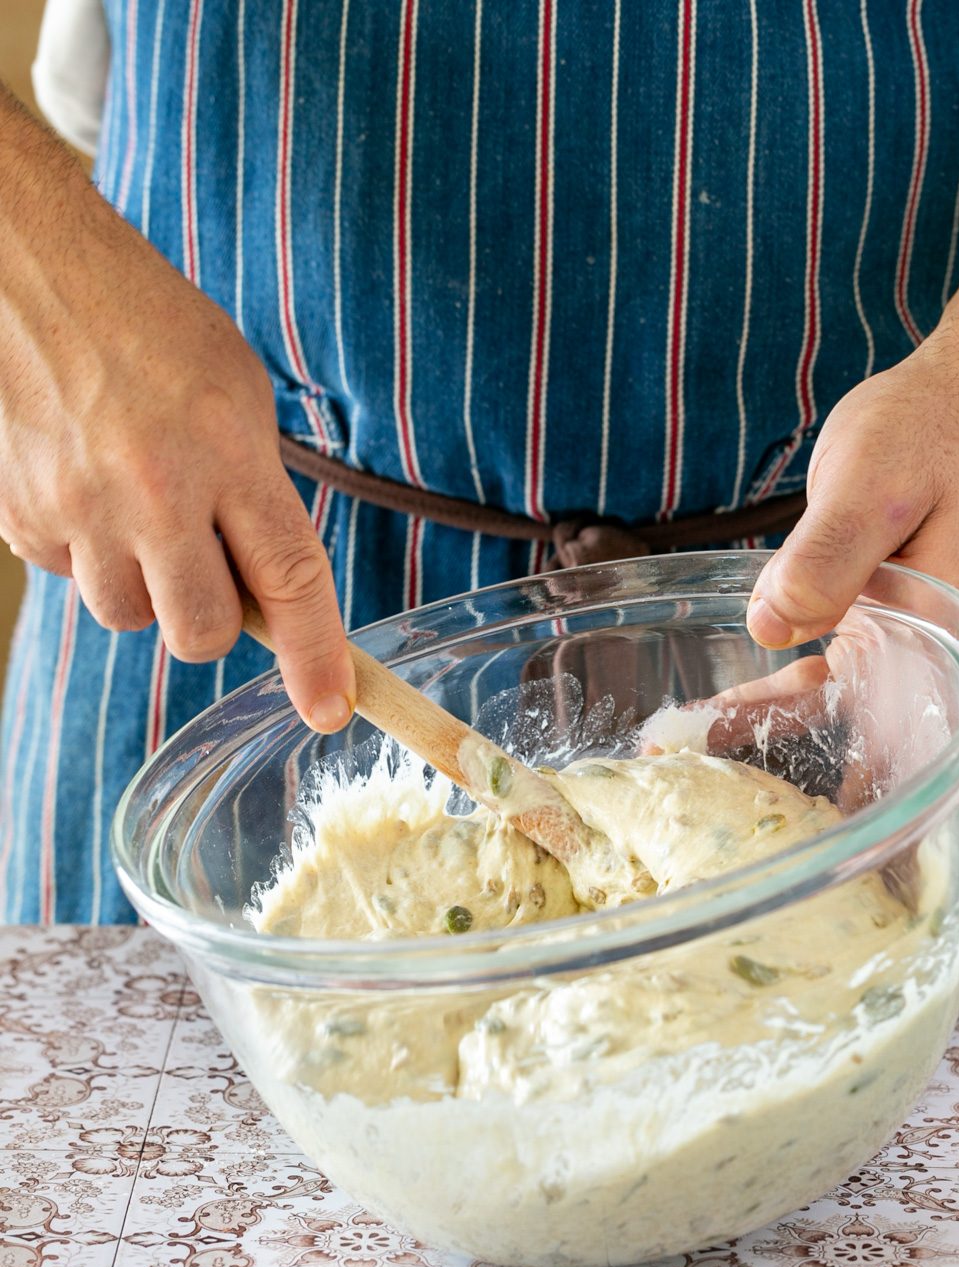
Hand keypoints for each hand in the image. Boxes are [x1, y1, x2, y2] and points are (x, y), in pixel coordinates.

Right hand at [0, 96, 352, 732]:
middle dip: (213, 619)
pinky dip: (86, 553)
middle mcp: (152, 489)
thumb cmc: (148, 325)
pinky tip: (86, 487)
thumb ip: (259, 495)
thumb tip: (267, 593)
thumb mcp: (237, 395)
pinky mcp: (19, 517)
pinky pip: (70, 580)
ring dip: (145, 586)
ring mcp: (77, 508)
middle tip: (206, 563)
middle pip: (200, 632)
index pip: (288, 580)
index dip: (315, 656)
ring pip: (130, 618)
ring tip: (136, 506)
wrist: (28, 271)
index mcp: (226, 449)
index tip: (332, 708)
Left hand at [746, 335, 958, 892]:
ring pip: (844, 739)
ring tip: (705, 817)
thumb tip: (772, 626)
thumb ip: (827, 555)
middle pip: (900, 773)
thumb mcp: (875, 481)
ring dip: (784, 778)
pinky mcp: (865, 630)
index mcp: (958, 644)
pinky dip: (764, 713)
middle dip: (855, 838)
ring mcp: (901, 653)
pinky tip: (707, 726)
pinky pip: (812, 691)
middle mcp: (936, 664)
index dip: (951, 844)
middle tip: (794, 901)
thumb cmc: (935, 434)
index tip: (925, 912)